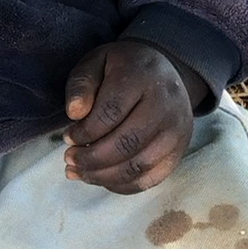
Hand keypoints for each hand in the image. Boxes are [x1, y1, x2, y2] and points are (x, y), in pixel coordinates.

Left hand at [63, 41, 199, 192]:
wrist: (165, 72)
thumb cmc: (123, 68)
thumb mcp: (97, 63)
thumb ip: (81, 84)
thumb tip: (74, 113)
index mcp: (143, 77)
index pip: (111, 113)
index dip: (85, 132)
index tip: (68, 137)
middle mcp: (166, 105)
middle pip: (126, 143)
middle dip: (91, 158)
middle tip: (69, 159)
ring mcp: (177, 131)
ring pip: (138, 166)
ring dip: (102, 176)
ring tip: (79, 172)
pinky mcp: (179, 151)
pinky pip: (149, 179)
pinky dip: (121, 185)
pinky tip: (100, 178)